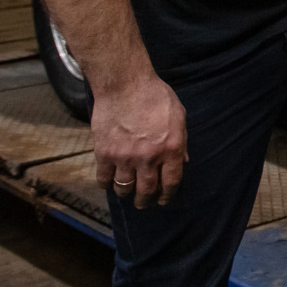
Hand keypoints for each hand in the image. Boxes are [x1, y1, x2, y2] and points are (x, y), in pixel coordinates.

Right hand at [93, 68, 187, 209]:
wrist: (124, 84)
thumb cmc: (155, 95)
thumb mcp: (178, 115)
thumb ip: (181, 141)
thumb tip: (182, 161)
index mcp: (171, 149)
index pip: (171, 182)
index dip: (167, 195)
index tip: (163, 200)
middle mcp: (149, 157)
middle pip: (147, 190)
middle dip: (146, 200)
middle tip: (143, 202)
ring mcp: (125, 157)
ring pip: (124, 188)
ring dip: (126, 193)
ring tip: (127, 192)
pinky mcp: (104, 153)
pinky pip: (104, 178)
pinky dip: (106, 184)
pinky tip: (109, 182)